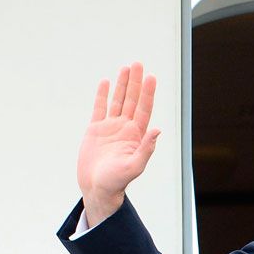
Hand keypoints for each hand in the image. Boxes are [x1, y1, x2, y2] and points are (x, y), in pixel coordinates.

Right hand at [78, 63, 159, 224]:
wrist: (97, 189)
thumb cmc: (116, 182)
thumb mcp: (134, 167)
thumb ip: (146, 149)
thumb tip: (157, 130)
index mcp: (136, 136)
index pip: (144, 110)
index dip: (147, 93)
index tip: (151, 77)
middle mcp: (125, 129)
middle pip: (132, 101)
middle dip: (136, 83)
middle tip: (139, 64)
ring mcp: (110, 128)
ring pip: (118, 101)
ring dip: (123, 85)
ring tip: (126, 68)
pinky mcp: (96, 130)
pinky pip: (100, 108)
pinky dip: (103, 95)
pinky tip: (106, 83)